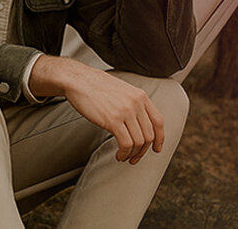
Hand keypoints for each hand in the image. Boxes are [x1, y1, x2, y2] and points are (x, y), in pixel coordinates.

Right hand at [36, 58, 164, 163]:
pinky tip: (118, 155)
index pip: (158, 121)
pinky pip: (126, 143)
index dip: (160, 139)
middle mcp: (136, 104)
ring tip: (124, 157)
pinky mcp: (112, 120)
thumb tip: (136, 121)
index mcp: (140, 96)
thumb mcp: (121, 90)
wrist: (77, 80)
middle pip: (149, 135)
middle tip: (135, 157)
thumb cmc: (94, 85)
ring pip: (139, 141)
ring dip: (133, 154)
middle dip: (143, 151)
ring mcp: (125, 112)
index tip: (156, 149)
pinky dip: (124, 153)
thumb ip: (132, 103)